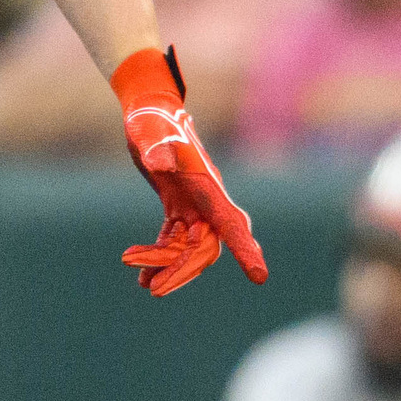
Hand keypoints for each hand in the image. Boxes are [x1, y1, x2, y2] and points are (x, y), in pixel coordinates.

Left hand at [111, 46, 266, 296]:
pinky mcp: (179, 206)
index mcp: (208, 188)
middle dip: (183, 271)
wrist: (149, 110)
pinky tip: (140, 273)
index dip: (245, 251)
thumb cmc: (153, 120)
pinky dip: (160, 255)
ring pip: (189, 249)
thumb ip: (158, 148)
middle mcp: (207, 201)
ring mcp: (195, 205)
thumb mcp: (152, 133)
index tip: (259, 277)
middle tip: (154, 290)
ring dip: (168, 266)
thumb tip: (158, 164)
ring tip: (142, 283)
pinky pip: (174, 240)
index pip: (231, 225)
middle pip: (205, 247)